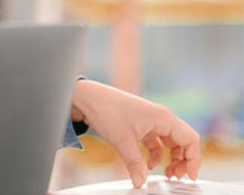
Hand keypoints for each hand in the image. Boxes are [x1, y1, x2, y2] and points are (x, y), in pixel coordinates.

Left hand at [70, 80, 201, 188]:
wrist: (86, 97)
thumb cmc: (106, 111)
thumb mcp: (122, 141)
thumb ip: (135, 164)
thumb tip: (140, 183)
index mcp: (162, 117)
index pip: (190, 139)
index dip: (194, 160)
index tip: (189, 177)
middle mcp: (160, 117)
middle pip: (182, 142)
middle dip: (182, 161)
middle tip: (175, 177)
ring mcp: (150, 120)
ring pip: (169, 143)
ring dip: (170, 158)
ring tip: (166, 174)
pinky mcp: (139, 124)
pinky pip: (155, 142)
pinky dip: (155, 154)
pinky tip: (148, 165)